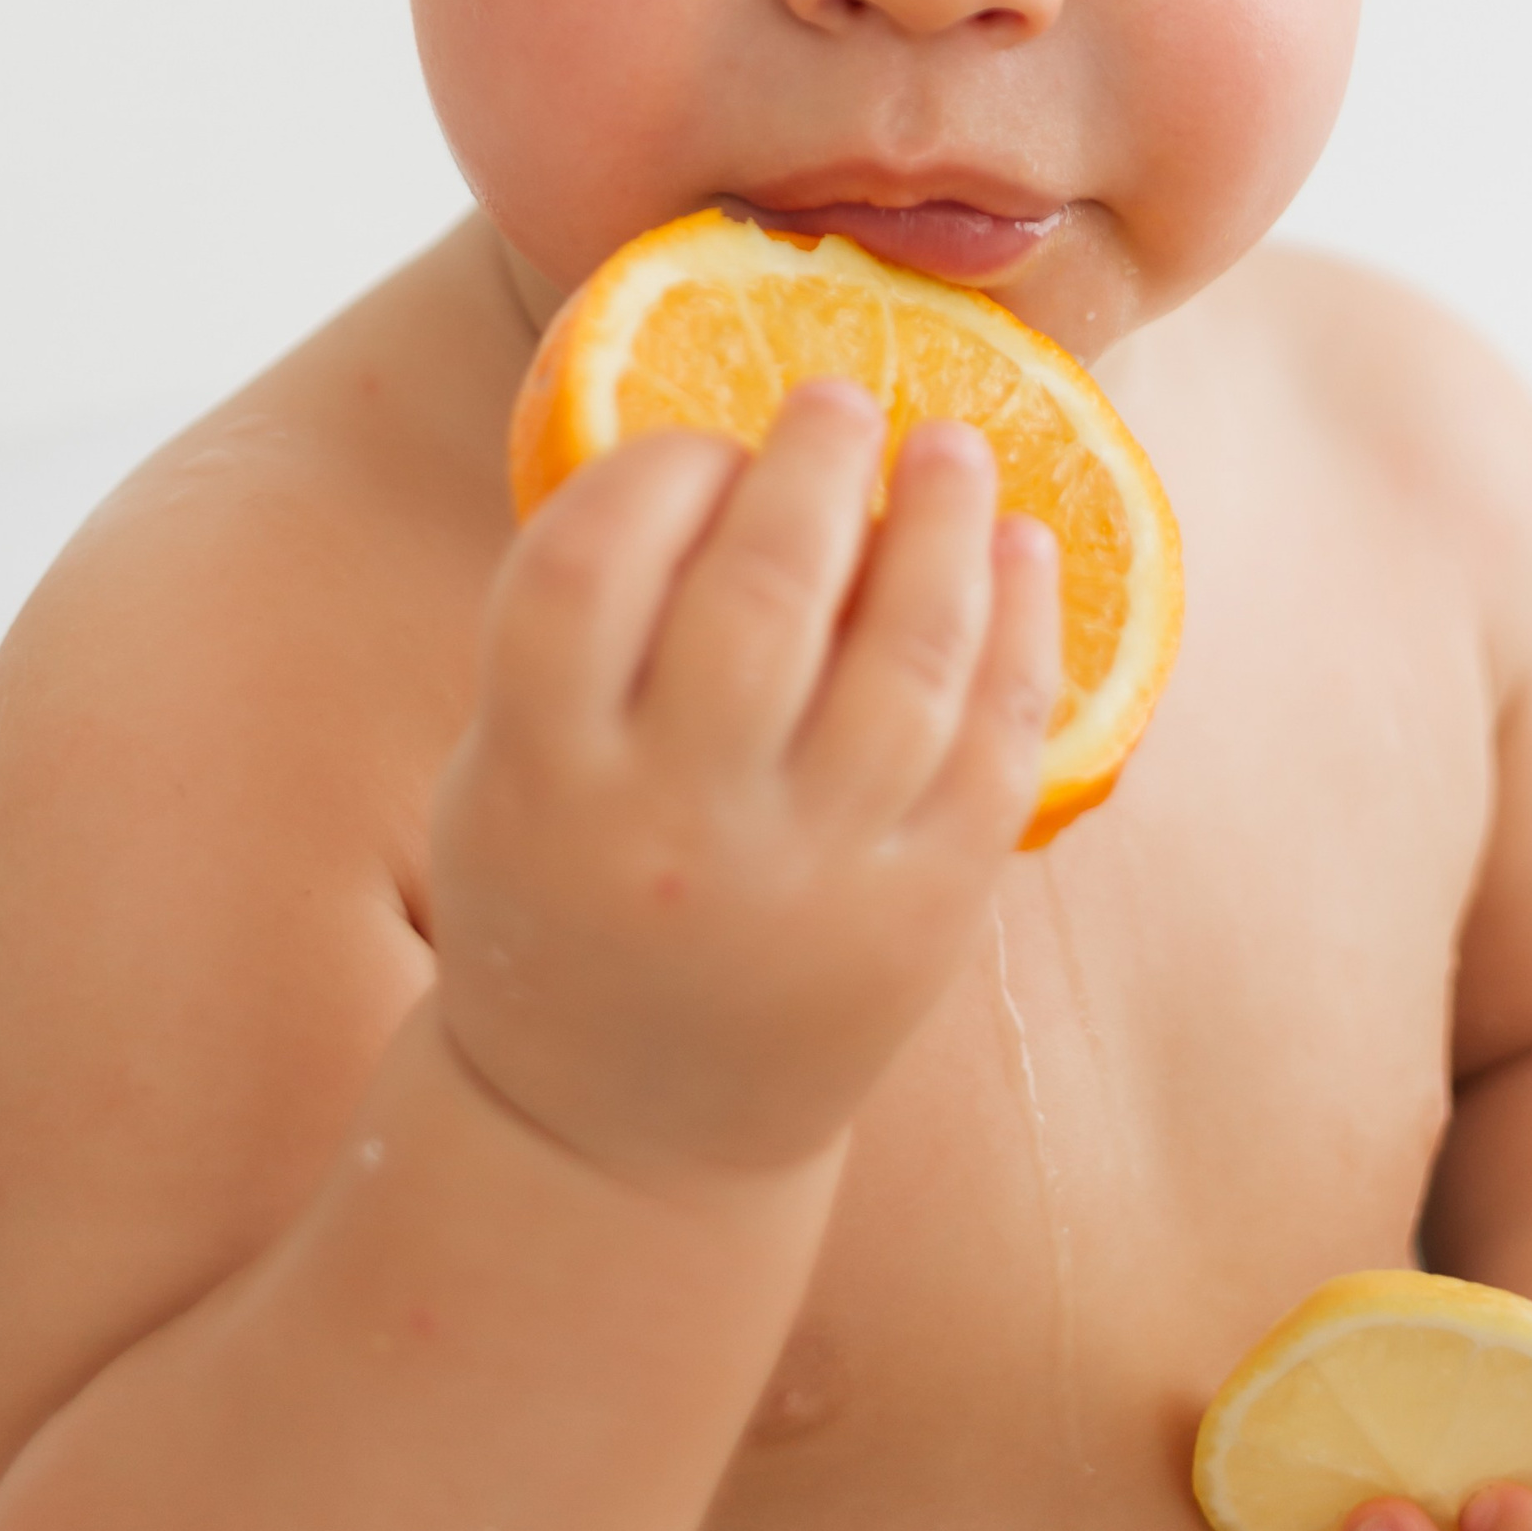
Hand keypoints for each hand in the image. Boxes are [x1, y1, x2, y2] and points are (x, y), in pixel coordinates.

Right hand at [430, 381, 1060, 1183]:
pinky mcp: (921, 921)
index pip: (590, 563)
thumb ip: (585, 627)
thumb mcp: (508, 768)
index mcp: (539, 779)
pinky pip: (994, 747)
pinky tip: (1023, 552)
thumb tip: (728, 427)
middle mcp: (676, 833)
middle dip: (815, 463)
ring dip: (940, 526)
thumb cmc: (562, 889)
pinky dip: (1021, 632)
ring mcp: (811, 882)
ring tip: (951, 447)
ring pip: (904, 659)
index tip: (707, 436)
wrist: (622, 1133)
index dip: (659, 468)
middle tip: (844, 398)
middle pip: (759, 594)